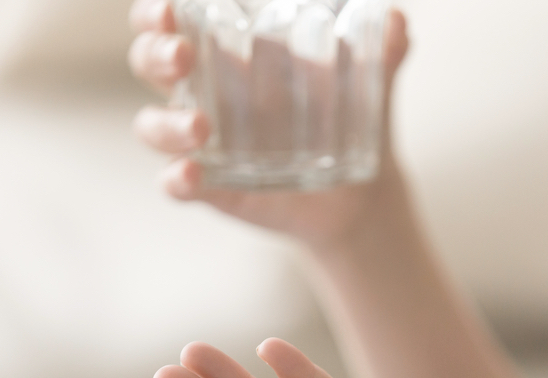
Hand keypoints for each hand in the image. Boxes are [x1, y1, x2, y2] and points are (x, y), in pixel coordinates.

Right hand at [127, 0, 412, 250]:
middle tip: (181, 54)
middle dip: (155, 52)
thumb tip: (399, 20)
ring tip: (200, 128)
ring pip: (153, 127)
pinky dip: (177, 180)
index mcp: (227, 53)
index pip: (170, 20)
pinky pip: (176, 184)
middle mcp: (203, 93)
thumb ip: (382, 51)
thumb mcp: (367, 82)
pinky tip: (191, 176)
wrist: (361, 189)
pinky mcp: (212, 187)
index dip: (156, 11)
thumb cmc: (346, 116)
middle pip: (149, 62)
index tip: (169, 7)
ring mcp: (202, 144)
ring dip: (165, 124)